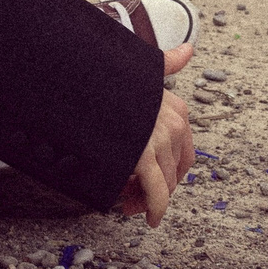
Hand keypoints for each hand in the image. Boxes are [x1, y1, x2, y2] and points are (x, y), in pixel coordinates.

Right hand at [115, 41, 196, 226]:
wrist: (79, 79)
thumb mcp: (142, 68)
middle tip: (134, 198)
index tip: (152, 180)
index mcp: (175, 107)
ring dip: (149, 198)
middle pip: (174, 171)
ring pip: (165, 183)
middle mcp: (173, 124)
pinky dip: (155, 208)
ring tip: (130, 204)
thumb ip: (167, 63)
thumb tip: (188, 50)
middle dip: (156, 188)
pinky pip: (157, 192)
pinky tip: (150, 217)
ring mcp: (159, 140)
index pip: (183, 152)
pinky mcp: (143, 156)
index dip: (170, 171)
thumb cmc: (107, 77)